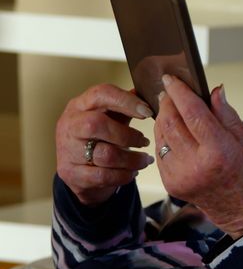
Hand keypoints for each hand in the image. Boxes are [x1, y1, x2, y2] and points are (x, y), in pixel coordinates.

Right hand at [55, 85, 154, 206]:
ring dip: (132, 159)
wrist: (78, 170)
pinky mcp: (70, 173)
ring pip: (105, 155)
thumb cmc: (99, 137)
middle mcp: (69, 125)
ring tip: (145, 160)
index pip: (101, 94)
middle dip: (127, 135)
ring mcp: (67, 150)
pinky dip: (124, 175)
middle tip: (145, 141)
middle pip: (96, 125)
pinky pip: (103, 176)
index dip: (126, 101)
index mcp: (80, 105)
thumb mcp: (110, 117)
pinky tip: (133, 172)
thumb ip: (126, 106)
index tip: (148, 112)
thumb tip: (149, 92)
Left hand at [155, 74, 242, 238]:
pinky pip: (161, 153)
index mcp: (219, 152)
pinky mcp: (173, 185)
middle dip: (168, 103)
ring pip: (161, 137)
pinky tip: (174, 130)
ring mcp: (181, 177)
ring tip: (172, 107)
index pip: (192, 113)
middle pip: (171, 123)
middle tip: (170, 89)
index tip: (171, 77)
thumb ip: (226, 116)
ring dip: (163, 118)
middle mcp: (196, 165)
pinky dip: (164, 137)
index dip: (180, 92)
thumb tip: (214, 90)